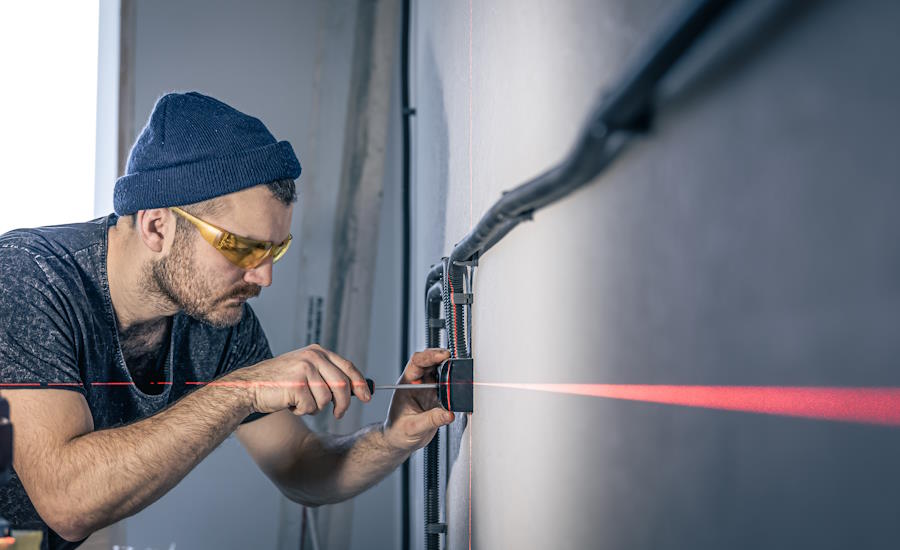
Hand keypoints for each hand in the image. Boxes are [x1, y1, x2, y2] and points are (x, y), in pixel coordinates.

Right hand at [226, 344, 371, 417]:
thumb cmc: (280, 383)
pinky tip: (290, 404)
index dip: (360, 384)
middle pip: (342, 385)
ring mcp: (304, 369)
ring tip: (301, 402)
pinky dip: (302, 411)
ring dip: (315, 408)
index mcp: (318, 352)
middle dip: (344, 404)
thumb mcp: (307, 371)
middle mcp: (313, 357)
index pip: (348, 367)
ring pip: (326, 399)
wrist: (250, 386)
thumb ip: (329, 376)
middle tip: (339, 414)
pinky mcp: (296, 384)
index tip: (367, 397)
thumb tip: (359, 390)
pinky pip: (311, 407)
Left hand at [382, 348, 454, 451]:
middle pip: (432, 362)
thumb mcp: (412, 427)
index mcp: (406, 384)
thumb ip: (431, 420)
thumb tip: (448, 414)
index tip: (443, 356)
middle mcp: (418, 383)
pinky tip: (461, 391)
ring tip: (460, 374)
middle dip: (444, 359)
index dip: (430, 356)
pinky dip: (456, 388)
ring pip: (442, 373)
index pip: (417, 362)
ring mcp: (429, 389)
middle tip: (456, 361)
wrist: (400, 441)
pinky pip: (449, 388)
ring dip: (451, 372)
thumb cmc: (398, 432)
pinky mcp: (438, 398)